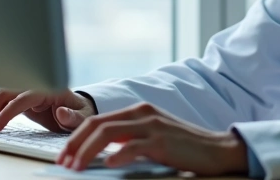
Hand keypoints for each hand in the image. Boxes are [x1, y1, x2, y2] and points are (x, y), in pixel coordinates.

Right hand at [0, 89, 95, 132]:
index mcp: (51, 87)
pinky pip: (5, 99)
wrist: (80, 108)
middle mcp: (37, 84)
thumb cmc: (81, 112)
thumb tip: (61, 112)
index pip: (24, 96)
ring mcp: (29, 89)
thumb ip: (73, 117)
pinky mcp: (23, 96)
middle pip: (9, 90)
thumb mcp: (83, 117)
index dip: (9, 111)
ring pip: (3, 93)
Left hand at [59, 102, 247, 175]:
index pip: (97, 121)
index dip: (76, 138)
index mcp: (137, 111)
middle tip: (62, 163)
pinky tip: (108, 165)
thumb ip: (129, 138)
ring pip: (108, 133)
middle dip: (74, 144)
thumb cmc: (183, 147)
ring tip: (76, 167)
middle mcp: (142, 113)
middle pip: (97, 125)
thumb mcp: (152, 137)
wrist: (216, 149)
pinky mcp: (162, 141)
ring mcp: (152, 125)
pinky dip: (117, 155)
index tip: (63, 157)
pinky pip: (133, 146)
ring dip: (87, 151)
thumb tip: (102, 151)